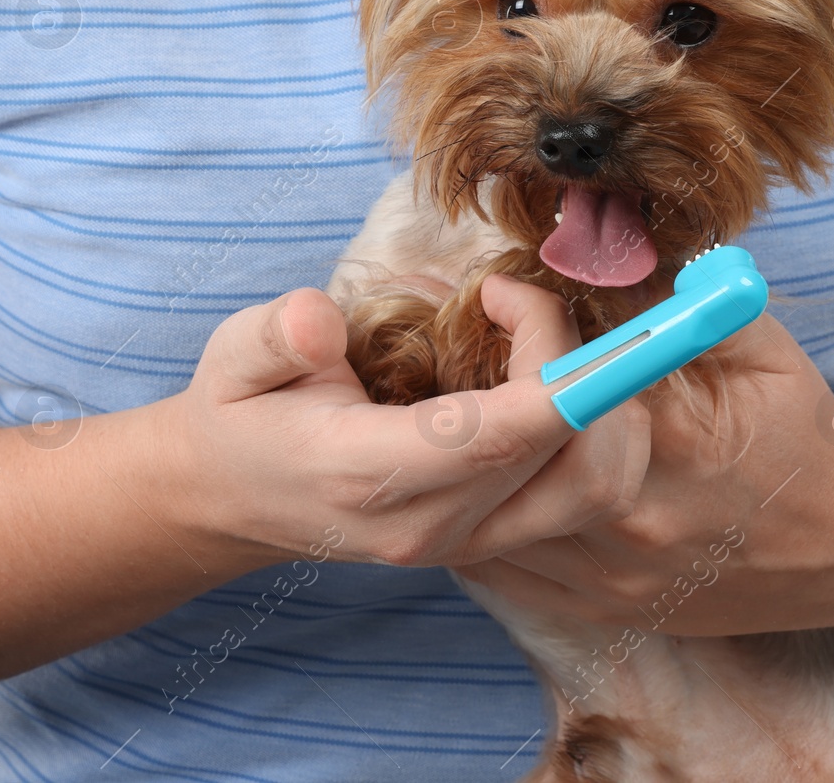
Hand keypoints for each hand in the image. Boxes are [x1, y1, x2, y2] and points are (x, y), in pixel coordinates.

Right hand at [155, 279, 651, 568]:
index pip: (498, 437)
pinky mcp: (490, 539)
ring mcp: (467, 542)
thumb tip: (321, 323)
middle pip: (576, 461)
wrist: (228, 497)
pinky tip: (543, 376)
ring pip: (599, 486)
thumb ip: (277, 336)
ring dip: (605, 403)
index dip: (549, 363)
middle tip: (515, 302)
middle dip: (584, 366)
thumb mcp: (235, 356)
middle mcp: (432, 524)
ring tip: (540, 339)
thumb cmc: (242, 412)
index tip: (515, 292)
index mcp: (368, 476)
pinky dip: (593, 429)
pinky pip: (582, 492)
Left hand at [451, 309, 833, 634]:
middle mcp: (629, 516)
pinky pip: (504, 575)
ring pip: (488, 526)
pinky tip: (467, 491)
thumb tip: (609, 245)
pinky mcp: (603, 609)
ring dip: (461, 472)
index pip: (553, 379)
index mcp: (665, 438)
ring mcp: (611, 575)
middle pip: (506, 458)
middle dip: (471, 404)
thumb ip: (685, 294)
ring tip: (449, 424)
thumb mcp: (758, 342)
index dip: (520, 326)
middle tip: (454, 363)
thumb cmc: (804, 431)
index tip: (501, 294)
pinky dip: (474, 530)